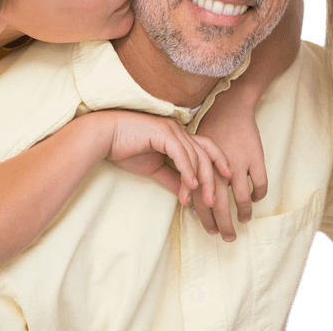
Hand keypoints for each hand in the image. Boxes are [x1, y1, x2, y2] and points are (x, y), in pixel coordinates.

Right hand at [105, 110, 230, 207]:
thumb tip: (187, 195)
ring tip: (205, 201)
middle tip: (215, 202)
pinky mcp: (162, 133)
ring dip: (201, 181)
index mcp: (179, 137)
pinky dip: (188, 171)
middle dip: (213, 178)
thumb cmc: (126, 150)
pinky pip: (181, 154)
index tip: (228, 182)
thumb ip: (172, 179)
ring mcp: (172, 130)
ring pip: (196, 156)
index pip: (206, 149)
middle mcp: (179, 130)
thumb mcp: (154, 169)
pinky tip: (191, 186)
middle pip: (206, 153)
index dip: (219, 163)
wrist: (104, 137)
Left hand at [192, 111, 267, 241]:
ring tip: (243, 220)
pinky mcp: (256, 158)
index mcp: (202, 169)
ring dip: (243, 213)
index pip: (202, 201)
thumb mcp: (194, 153)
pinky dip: (258, 195)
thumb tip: (187, 203)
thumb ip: (190, 176)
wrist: (229, 108)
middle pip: (220, 205)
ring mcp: (239, 164)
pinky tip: (255, 199)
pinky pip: (260, 184)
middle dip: (224, 225)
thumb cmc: (208, 131)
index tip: (211, 231)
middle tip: (228, 237)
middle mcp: (219, 169)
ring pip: (242, 199)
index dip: (206, 219)